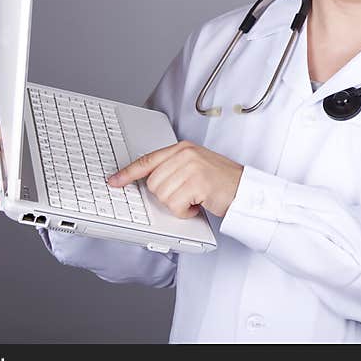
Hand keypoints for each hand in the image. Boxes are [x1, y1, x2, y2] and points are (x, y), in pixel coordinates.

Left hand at [107, 140, 242, 218]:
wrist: (246, 189)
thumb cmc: (222, 181)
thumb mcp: (195, 166)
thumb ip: (173, 168)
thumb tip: (150, 181)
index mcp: (183, 148)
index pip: (148, 160)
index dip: (128, 173)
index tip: (114, 180)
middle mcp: (185, 154)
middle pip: (152, 183)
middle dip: (166, 196)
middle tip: (186, 195)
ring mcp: (191, 167)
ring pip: (162, 195)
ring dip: (177, 205)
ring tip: (194, 199)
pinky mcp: (197, 183)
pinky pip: (175, 205)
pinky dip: (185, 212)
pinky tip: (198, 204)